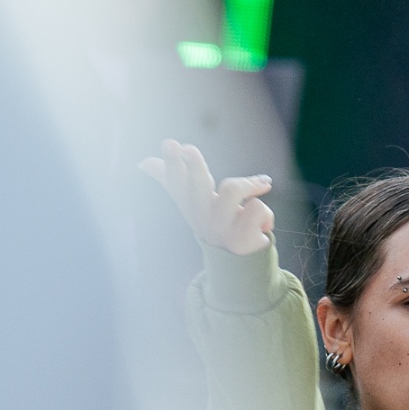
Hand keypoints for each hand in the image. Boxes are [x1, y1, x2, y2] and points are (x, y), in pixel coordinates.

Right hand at [138, 139, 274, 255]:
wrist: (239, 265)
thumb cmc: (217, 224)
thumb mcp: (196, 203)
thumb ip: (171, 181)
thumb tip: (141, 163)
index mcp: (190, 205)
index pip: (177, 182)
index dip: (173, 165)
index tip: (170, 144)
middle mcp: (201, 217)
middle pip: (197, 185)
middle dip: (194, 165)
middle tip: (188, 148)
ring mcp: (219, 229)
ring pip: (232, 188)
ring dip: (252, 184)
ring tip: (263, 186)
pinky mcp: (240, 240)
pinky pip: (256, 208)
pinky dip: (267, 213)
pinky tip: (264, 225)